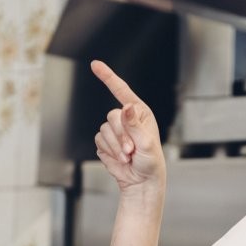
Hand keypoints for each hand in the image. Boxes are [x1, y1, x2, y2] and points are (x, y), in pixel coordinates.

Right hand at [90, 60, 164, 192]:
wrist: (141, 181)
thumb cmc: (150, 162)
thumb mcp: (147, 143)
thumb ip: (134, 125)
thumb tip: (126, 107)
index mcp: (139, 112)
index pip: (122, 90)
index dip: (108, 77)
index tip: (94, 64)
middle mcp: (126, 118)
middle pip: (111, 116)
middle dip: (120, 135)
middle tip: (131, 150)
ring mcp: (115, 130)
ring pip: (104, 129)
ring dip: (115, 146)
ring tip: (127, 156)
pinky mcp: (105, 142)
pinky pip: (99, 140)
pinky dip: (109, 151)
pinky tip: (119, 158)